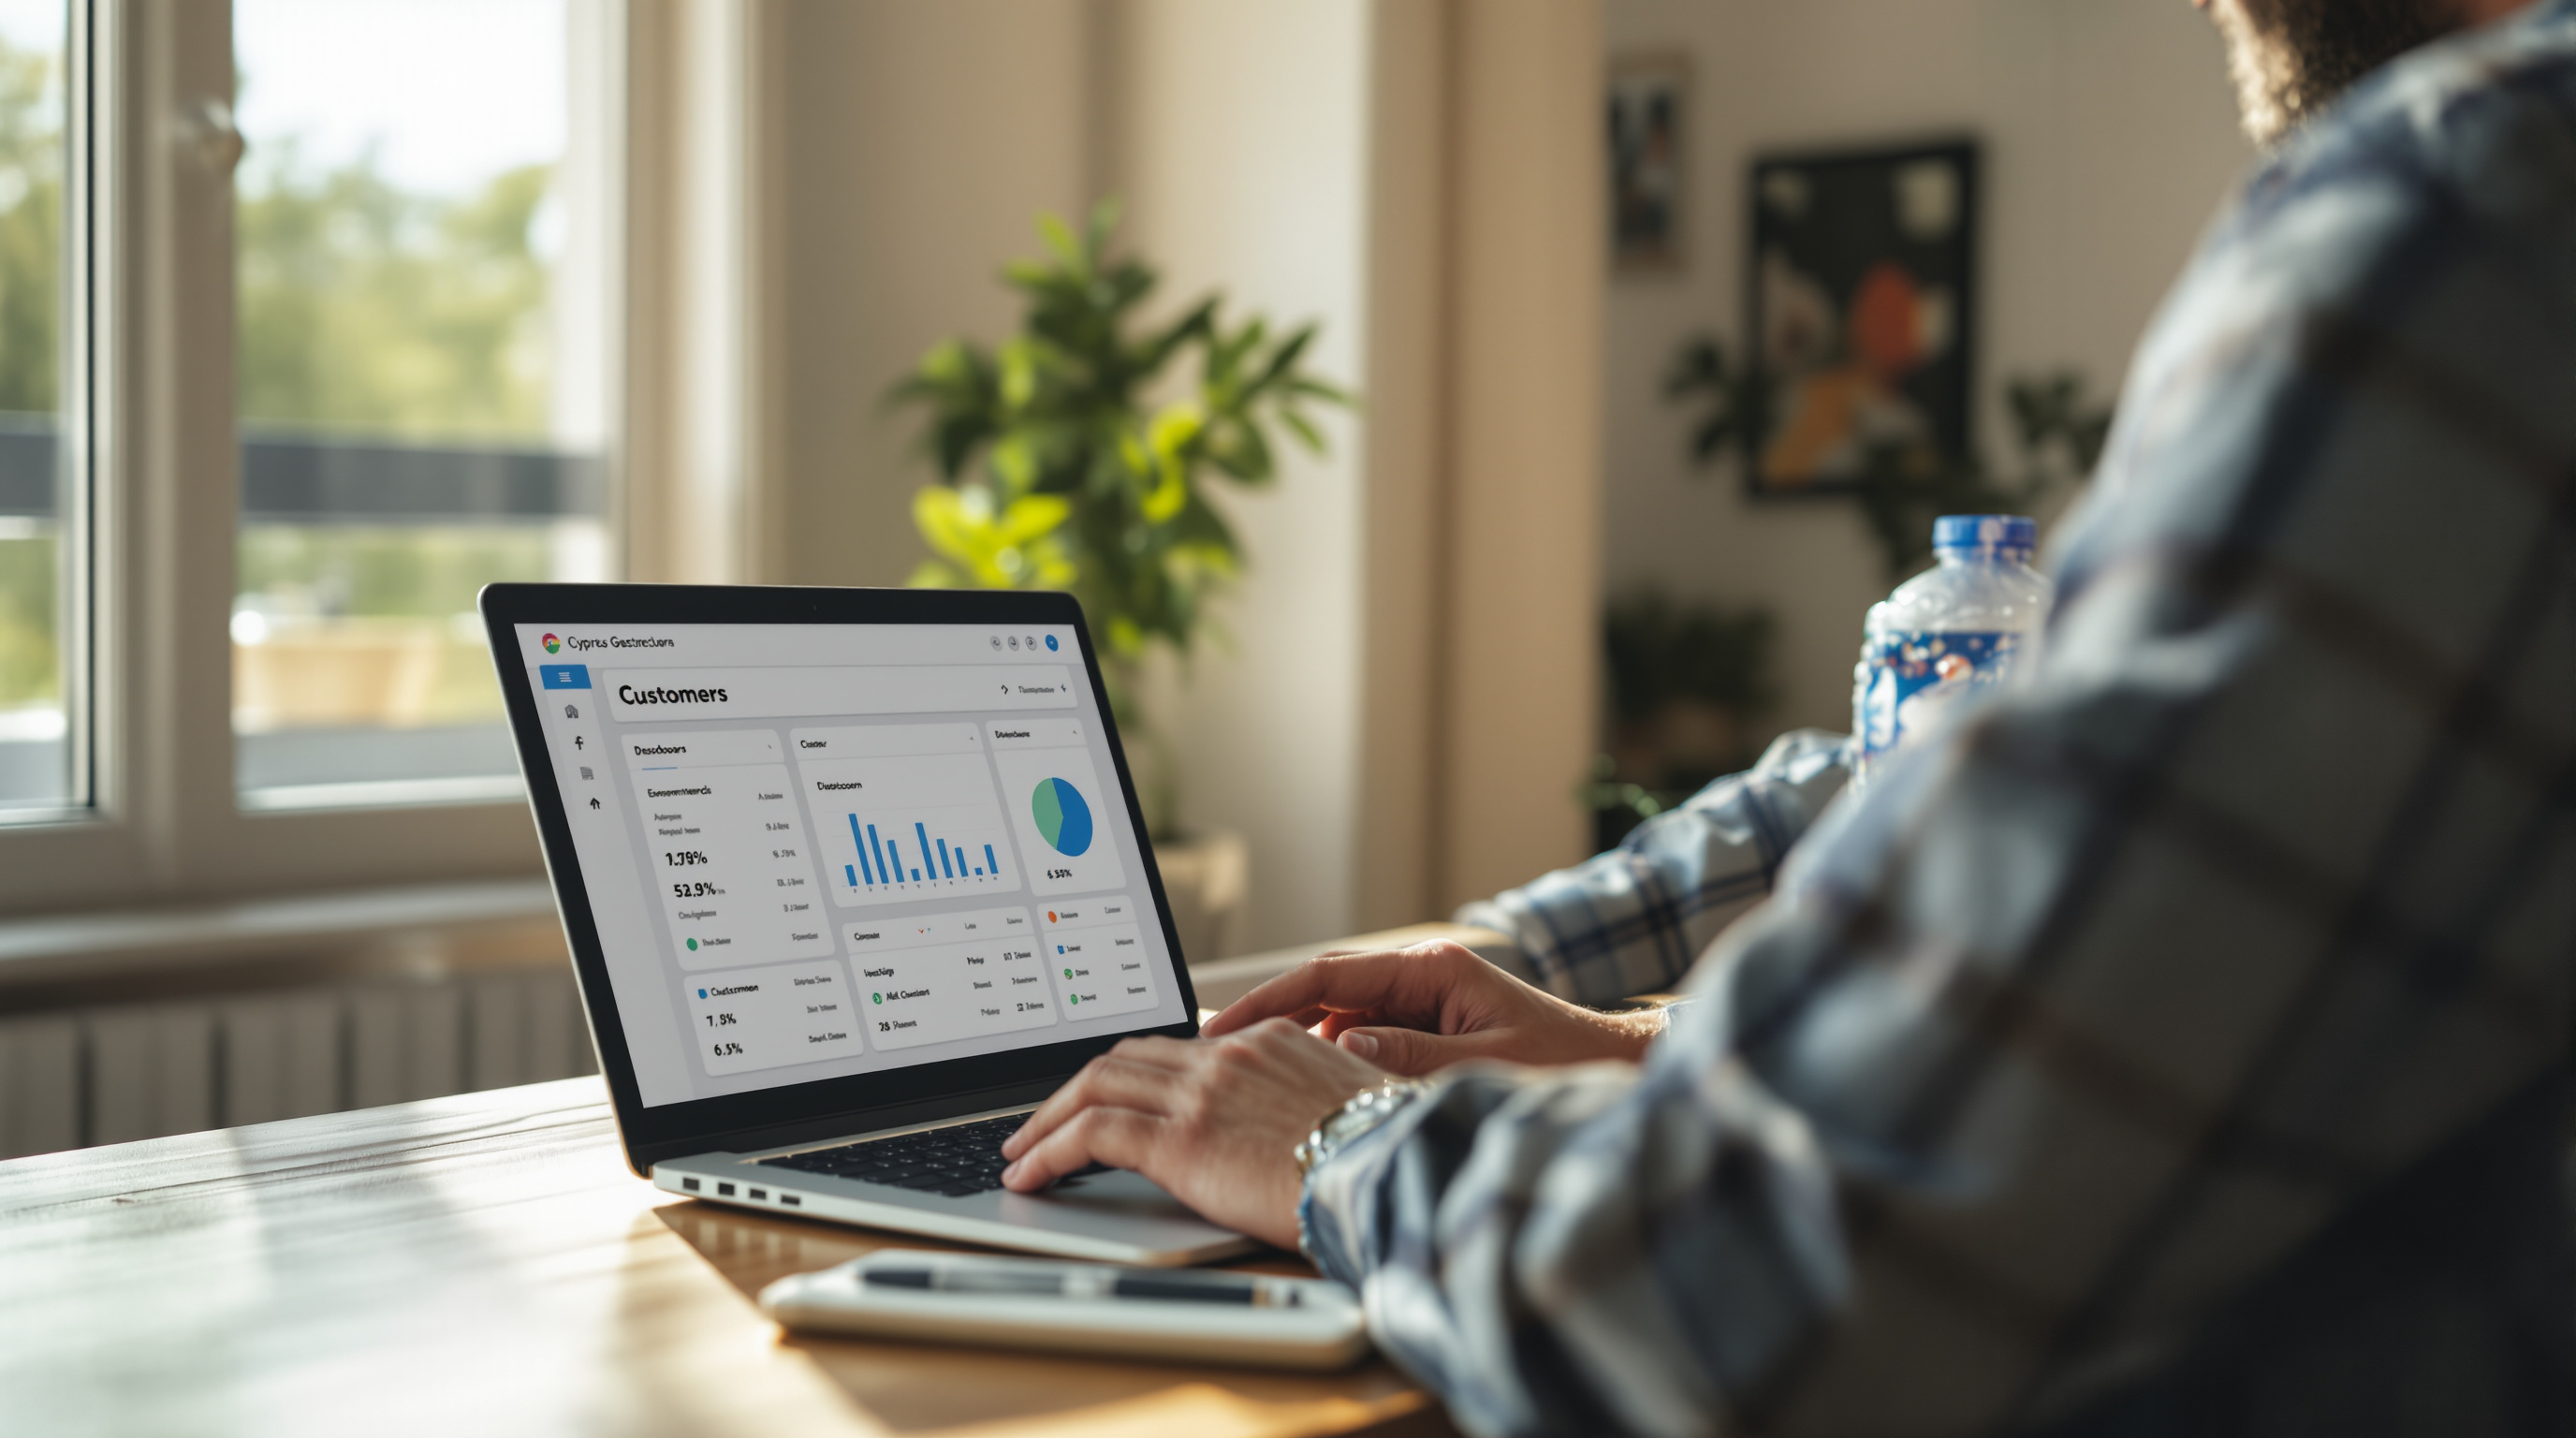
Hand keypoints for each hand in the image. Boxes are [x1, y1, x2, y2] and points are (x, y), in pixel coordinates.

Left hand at [998, 1020, 1383, 1249]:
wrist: (1396, 1170)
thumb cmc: (1387, 1155)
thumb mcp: (1348, 1106)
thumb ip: (1304, 1099)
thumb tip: (1285, 1126)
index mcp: (1268, 1039)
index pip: (1176, 1043)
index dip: (1129, 1069)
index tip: (1105, 1093)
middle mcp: (1228, 1053)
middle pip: (1123, 1056)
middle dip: (1072, 1089)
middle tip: (1042, 1120)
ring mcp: (1202, 1091)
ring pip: (1094, 1085)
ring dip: (1046, 1119)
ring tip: (1021, 1151)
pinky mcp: (1182, 1138)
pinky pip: (1091, 1134)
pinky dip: (1050, 1151)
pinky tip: (1032, 1175)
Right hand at [1203, 938, 1662, 1075]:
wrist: (1613, 1068)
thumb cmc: (1562, 1063)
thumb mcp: (1482, 1066)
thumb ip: (1411, 1057)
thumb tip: (1343, 1048)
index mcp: (1431, 969)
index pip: (1328, 974)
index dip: (1268, 999)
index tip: (1222, 1025)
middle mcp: (1420, 977)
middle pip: (1322, 992)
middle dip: (1267, 1021)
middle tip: (1212, 1054)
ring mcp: (1420, 1002)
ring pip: (1338, 1019)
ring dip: (1297, 1047)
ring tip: (1245, 1080)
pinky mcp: (1426, 1029)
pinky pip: (1362, 1041)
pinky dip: (1331, 1063)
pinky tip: (1305, 1093)